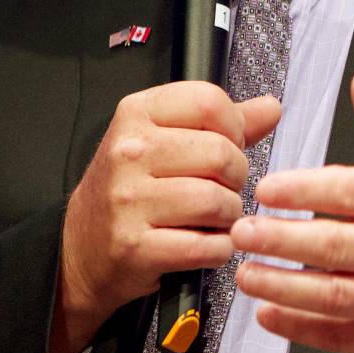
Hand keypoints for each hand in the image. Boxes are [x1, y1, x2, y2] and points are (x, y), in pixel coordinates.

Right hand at [55, 82, 282, 352]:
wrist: (82, 247)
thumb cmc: (133, 189)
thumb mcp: (168, 140)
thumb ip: (223, 123)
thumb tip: (271, 108)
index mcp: (137, 113)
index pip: (210, 102)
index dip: (234, 128)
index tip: (226, 146)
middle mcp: (128, 151)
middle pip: (221, 154)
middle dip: (236, 178)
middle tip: (222, 190)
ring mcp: (128, 200)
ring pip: (218, 201)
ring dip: (229, 217)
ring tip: (214, 218)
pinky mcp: (134, 246)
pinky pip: (206, 246)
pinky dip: (218, 250)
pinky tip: (204, 244)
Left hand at [231, 69, 353, 352]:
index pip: (351, 193)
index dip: (303, 191)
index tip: (267, 189)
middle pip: (334, 246)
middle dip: (280, 239)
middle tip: (240, 230)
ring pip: (332, 294)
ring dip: (282, 286)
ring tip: (246, 273)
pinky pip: (341, 334)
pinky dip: (301, 328)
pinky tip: (270, 314)